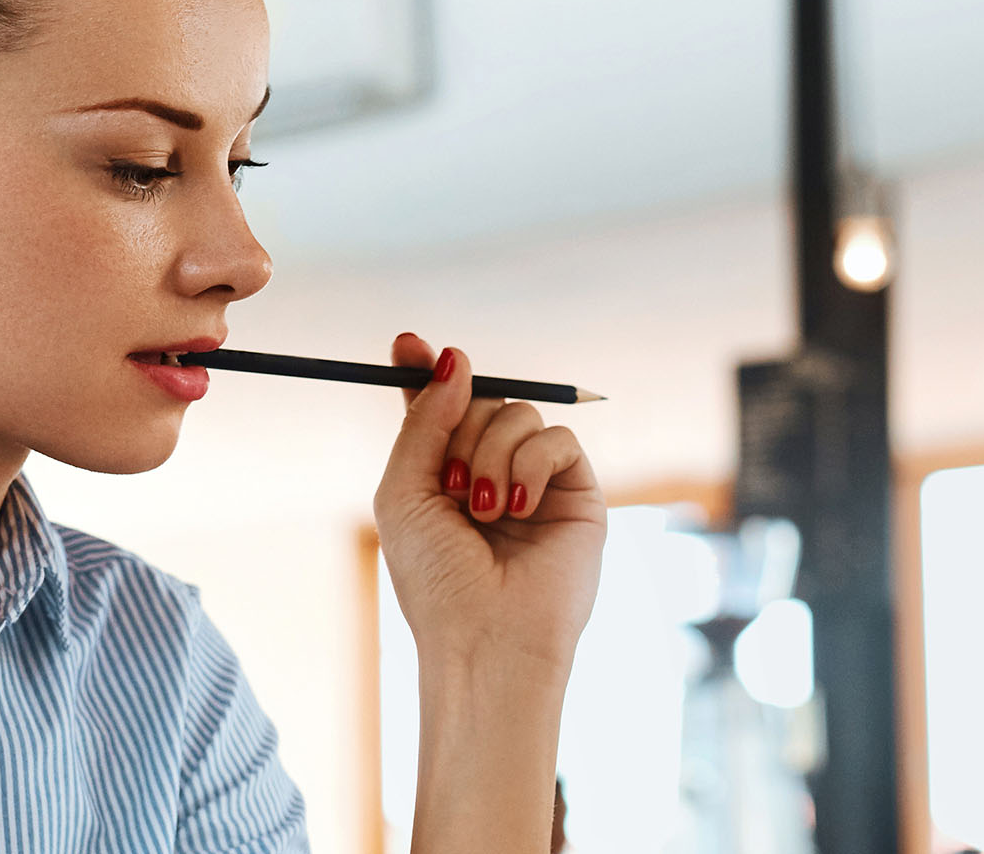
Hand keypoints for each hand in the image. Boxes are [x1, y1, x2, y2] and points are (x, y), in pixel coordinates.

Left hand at [373, 333, 607, 679]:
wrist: (487, 638)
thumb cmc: (437, 580)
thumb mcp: (405, 492)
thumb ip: (424, 421)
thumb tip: (455, 357)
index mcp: (444, 475)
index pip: (440, 406)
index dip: (425, 371)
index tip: (405, 344)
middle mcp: (491, 472)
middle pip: (480, 399)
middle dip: (460, 427)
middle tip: (453, 481)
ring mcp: (537, 482)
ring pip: (518, 413)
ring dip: (491, 455)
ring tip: (484, 511)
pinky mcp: (578, 493)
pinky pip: (558, 438)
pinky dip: (531, 466)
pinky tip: (519, 510)